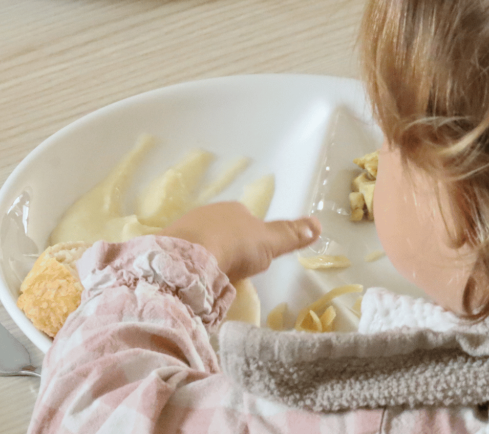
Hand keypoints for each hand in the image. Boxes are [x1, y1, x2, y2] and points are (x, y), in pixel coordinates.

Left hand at [158, 201, 320, 280]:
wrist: (189, 258)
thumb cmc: (235, 246)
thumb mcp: (269, 242)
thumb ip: (290, 234)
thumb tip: (317, 223)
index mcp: (234, 209)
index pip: (248, 221)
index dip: (253, 239)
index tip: (255, 258)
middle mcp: (209, 212)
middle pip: (224, 231)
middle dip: (230, 248)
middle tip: (235, 272)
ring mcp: (187, 227)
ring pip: (204, 242)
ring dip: (210, 257)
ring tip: (216, 280)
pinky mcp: (170, 246)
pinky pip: (187, 255)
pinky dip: (193, 266)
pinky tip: (198, 280)